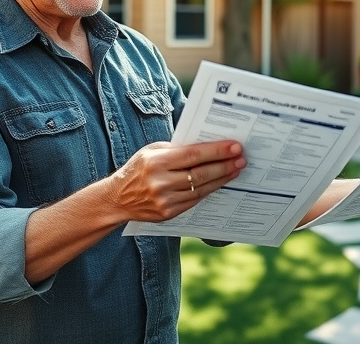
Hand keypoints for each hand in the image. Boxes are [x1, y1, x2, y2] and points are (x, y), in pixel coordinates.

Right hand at [109, 140, 245, 221]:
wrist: (117, 199)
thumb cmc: (138, 169)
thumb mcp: (151, 152)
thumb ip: (176, 149)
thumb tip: (207, 146)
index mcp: (155, 162)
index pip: (192, 155)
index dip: (216, 151)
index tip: (234, 146)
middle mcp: (160, 182)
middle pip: (200, 173)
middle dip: (224, 165)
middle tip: (241, 158)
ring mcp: (165, 200)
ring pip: (201, 189)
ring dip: (222, 178)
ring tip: (236, 169)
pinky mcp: (168, 214)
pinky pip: (195, 200)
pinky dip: (209, 190)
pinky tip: (220, 182)